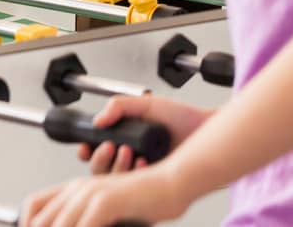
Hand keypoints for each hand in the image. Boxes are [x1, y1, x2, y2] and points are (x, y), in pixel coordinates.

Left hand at [21, 163, 192, 226]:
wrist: (173, 182)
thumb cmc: (147, 198)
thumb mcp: (111, 211)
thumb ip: (92, 218)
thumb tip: (79, 223)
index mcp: (74, 189)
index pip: (33, 205)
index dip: (26, 222)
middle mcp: (78, 190)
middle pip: (42, 219)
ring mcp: (90, 194)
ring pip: (61, 225)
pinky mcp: (106, 202)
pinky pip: (85, 226)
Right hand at [77, 95, 211, 173]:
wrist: (206, 126)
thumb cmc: (181, 116)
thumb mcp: (144, 104)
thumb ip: (118, 105)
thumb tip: (97, 120)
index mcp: (125, 140)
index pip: (96, 153)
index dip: (87, 152)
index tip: (86, 146)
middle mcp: (132, 159)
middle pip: (101, 171)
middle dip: (100, 160)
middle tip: (109, 147)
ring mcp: (144, 173)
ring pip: (116, 182)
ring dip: (117, 168)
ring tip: (129, 152)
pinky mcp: (158, 182)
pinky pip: (139, 188)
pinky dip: (137, 176)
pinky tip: (143, 163)